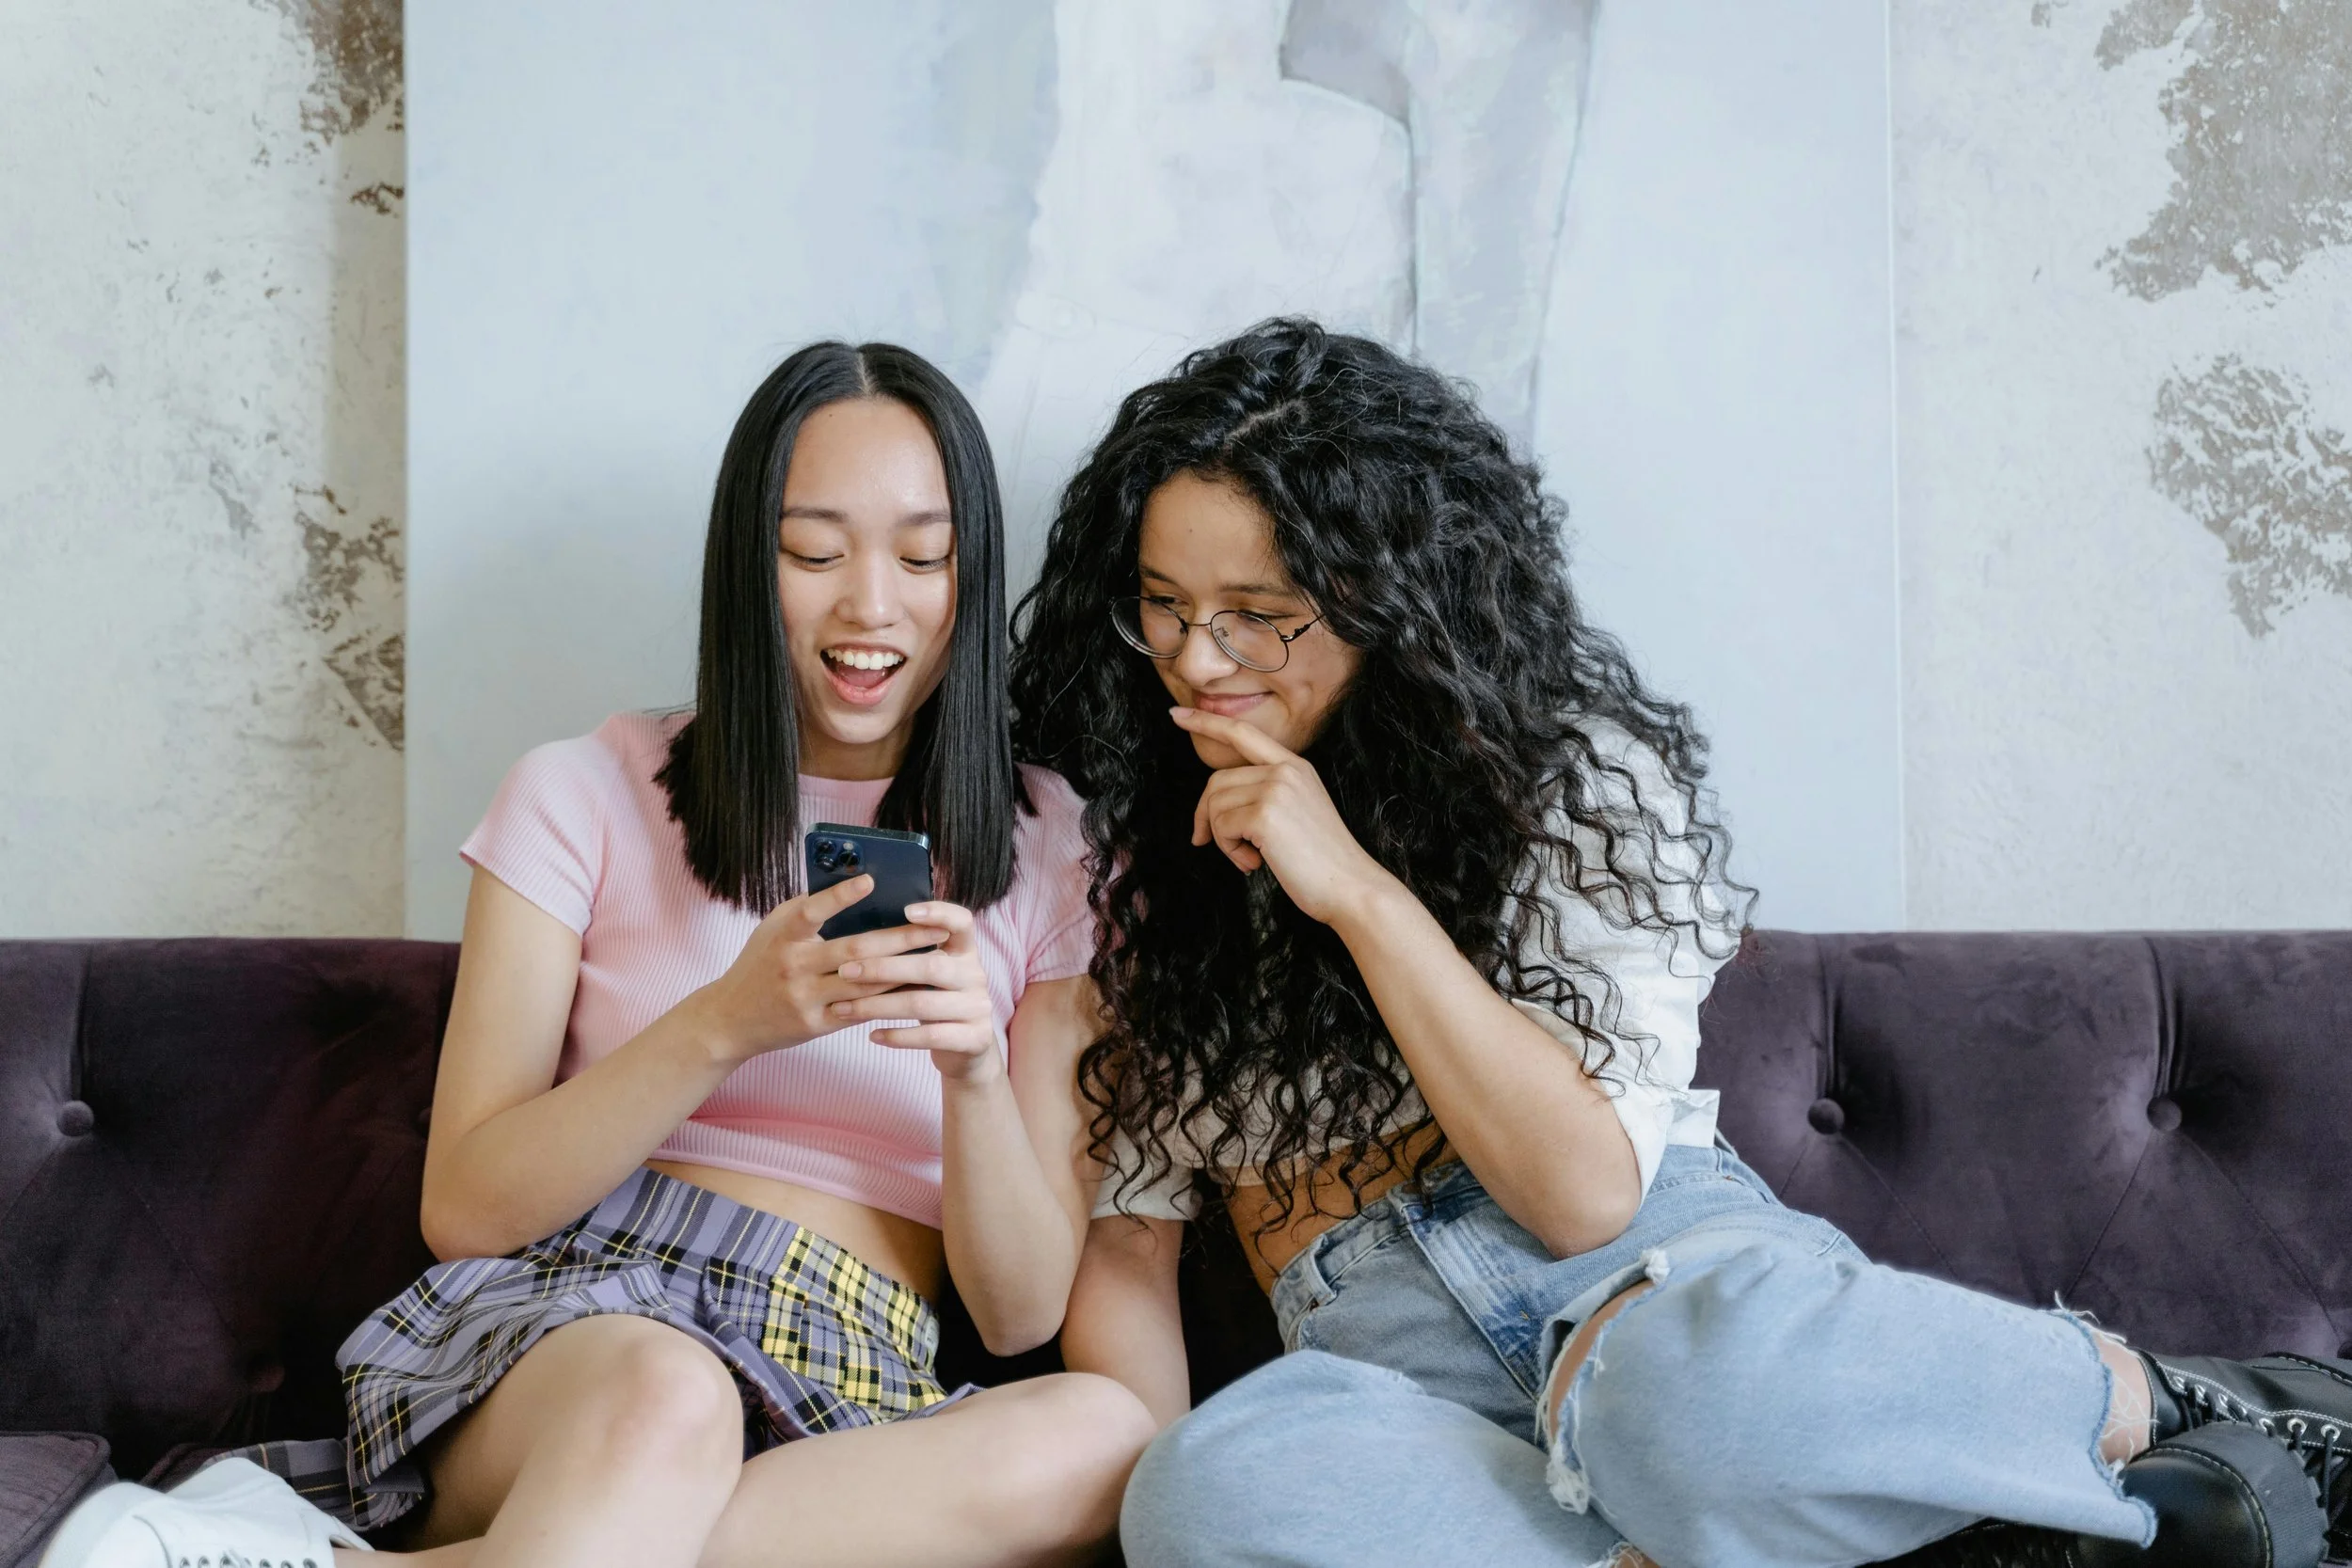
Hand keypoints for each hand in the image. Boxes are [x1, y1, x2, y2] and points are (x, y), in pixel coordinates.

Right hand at [690, 875, 951, 1061]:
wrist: (729, 1019)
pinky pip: (860, 1010)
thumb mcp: (774, 930)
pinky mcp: (815, 1024)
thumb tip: (854, 885)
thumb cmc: (761, 963)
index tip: (871, 880)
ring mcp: (805, 998)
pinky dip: (888, 998)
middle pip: (855, 949)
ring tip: (936, 956)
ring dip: (904, 969)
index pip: (812, 910)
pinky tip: (914, 987)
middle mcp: (793, 965)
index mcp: (783, 935)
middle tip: (936, 927)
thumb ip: (808, 911)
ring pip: (864, 982)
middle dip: (900, 937)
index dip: (840, 895)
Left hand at [824, 900, 1001, 1082]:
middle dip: (883, 968)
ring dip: (878, 1006)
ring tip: (844, 1009)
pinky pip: (930, 1036)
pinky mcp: (975, 1039)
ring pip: (923, 1003)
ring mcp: (978, 1008)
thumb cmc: (935, 1001)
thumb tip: (859, 938)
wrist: (967, 1050)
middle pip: (931, 966)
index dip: (939, 913)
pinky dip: (898, 1036)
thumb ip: (912, 956)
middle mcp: (976, 976)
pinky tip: (872, 1035)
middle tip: (845, 971)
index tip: (906, 911)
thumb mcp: (930, 974)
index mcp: (965, 952)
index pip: (962, 922)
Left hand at [1171, 706, 1398, 926]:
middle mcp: (1286, 770)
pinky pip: (1221, 827)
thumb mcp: (1295, 814)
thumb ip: (1264, 796)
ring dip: (1223, 840)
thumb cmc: (1321, 862)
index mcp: (1295, 766)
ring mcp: (1276, 789)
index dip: (1206, 722)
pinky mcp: (1266, 814)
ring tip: (1251, 857)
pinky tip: (1255, 863)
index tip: (1178, 714)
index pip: (1242, 733)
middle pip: (1217, 780)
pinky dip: (1230, 851)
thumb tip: (1213, 807)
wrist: (1351, 887)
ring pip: (1215, 806)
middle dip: (1204, 816)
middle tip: (1209, 844)